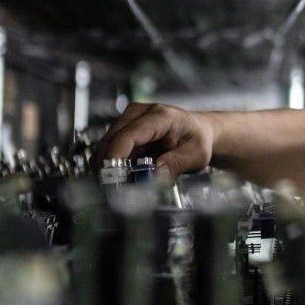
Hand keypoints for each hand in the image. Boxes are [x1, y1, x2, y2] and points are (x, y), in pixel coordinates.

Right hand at [96, 103, 215, 179]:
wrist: (198, 132)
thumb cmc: (198, 140)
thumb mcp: (197, 155)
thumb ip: (177, 163)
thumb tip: (156, 174)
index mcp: (160, 116)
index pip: (129, 135)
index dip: (116, 157)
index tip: (112, 178)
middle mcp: (140, 113)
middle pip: (111, 140)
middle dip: (109, 167)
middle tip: (116, 191)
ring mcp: (129, 120)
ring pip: (106, 146)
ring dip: (109, 168)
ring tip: (121, 187)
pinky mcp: (123, 130)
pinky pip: (109, 150)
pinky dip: (112, 166)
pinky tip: (123, 178)